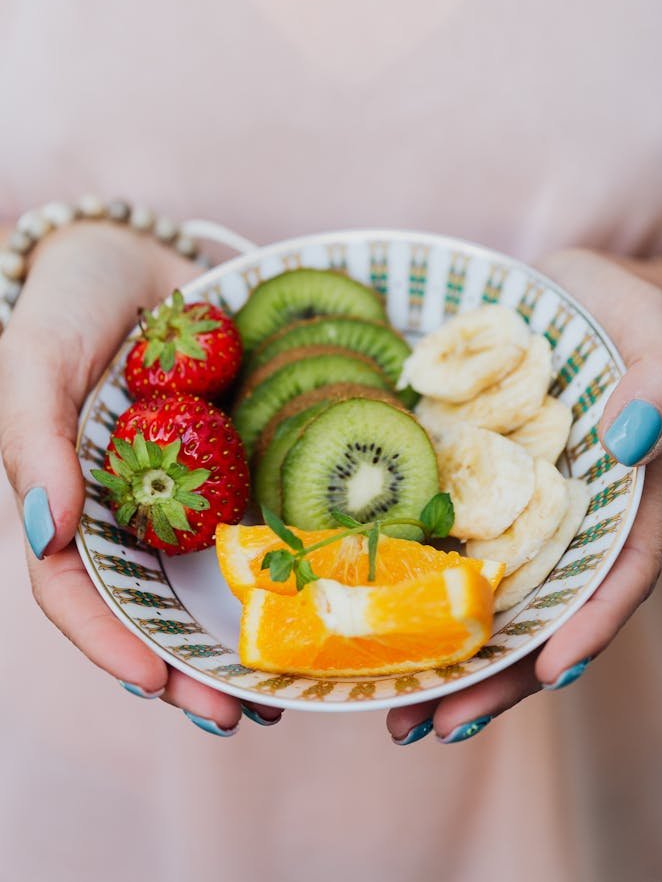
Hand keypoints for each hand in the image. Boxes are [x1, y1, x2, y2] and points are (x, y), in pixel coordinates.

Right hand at [0, 222, 280, 733]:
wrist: (141, 254)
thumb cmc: (73, 302)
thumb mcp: (36, 359)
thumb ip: (31, 441)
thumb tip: (42, 535)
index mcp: (72, 499)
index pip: (77, 592)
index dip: (111, 645)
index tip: (158, 686)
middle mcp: (131, 509)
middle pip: (152, 607)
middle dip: (189, 668)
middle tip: (240, 714)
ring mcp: (188, 489)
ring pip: (210, 580)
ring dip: (243, 638)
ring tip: (290, 685)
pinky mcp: (238, 460)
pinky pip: (261, 518)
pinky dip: (284, 564)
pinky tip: (323, 596)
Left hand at [386, 249, 661, 745]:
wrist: (559, 300)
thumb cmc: (619, 315)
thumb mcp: (654, 336)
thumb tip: (633, 436)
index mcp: (622, 500)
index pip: (618, 573)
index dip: (589, 625)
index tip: (550, 672)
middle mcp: (563, 522)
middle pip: (540, 614)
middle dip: (494, 678)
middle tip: (436, 726)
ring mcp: (507, 511)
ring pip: (484, 599)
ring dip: (442, 660)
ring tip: (390, 709)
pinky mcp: (458, 488)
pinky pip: (435, 544)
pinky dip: (406, 588)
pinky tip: (362, 622)